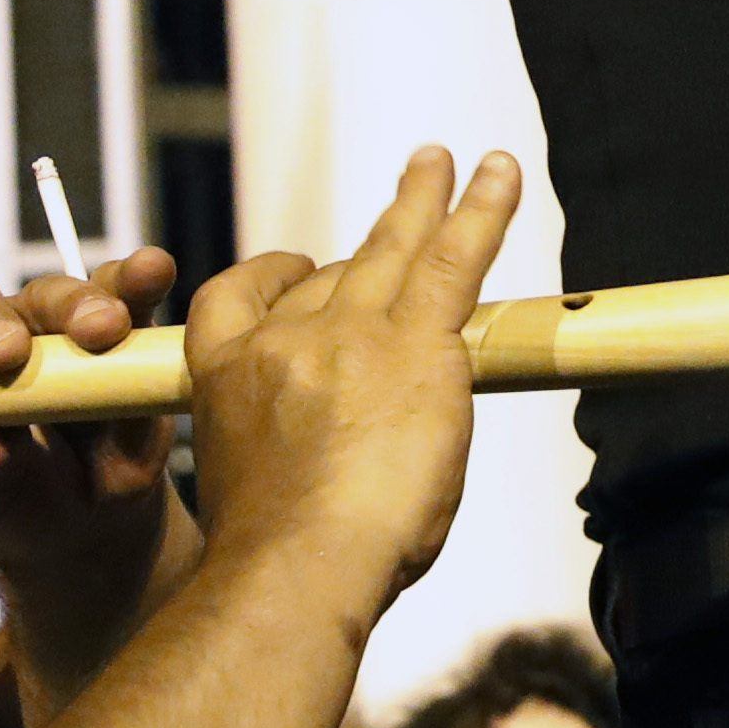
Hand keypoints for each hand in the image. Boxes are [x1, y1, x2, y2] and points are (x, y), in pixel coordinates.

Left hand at [0, 244, 185, 571]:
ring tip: (101, 331)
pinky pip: (123, 290)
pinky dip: (136, 278)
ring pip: (48, 293)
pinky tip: (152, 270)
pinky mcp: (113, 323)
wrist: (93, 523)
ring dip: (73, 305)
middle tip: (4, 354)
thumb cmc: (14, 505)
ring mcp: (45, 325)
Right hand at [180, 145, 512, 610]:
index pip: (237, 300)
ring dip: (422, 198)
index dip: (272, 277)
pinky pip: (454, 259)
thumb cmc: (278, 562)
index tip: (301, 268)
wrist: (296, 566)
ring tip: (440, 161)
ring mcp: (351, 335)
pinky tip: (500, 175)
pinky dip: (481, 211)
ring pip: (394, 249)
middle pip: (333, 276)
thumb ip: (289, 448)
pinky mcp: (415, 343)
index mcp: (228, 379)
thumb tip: (333, 457)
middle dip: (370, 237)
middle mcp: (285, 341)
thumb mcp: (251, 492)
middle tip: (404, 196)